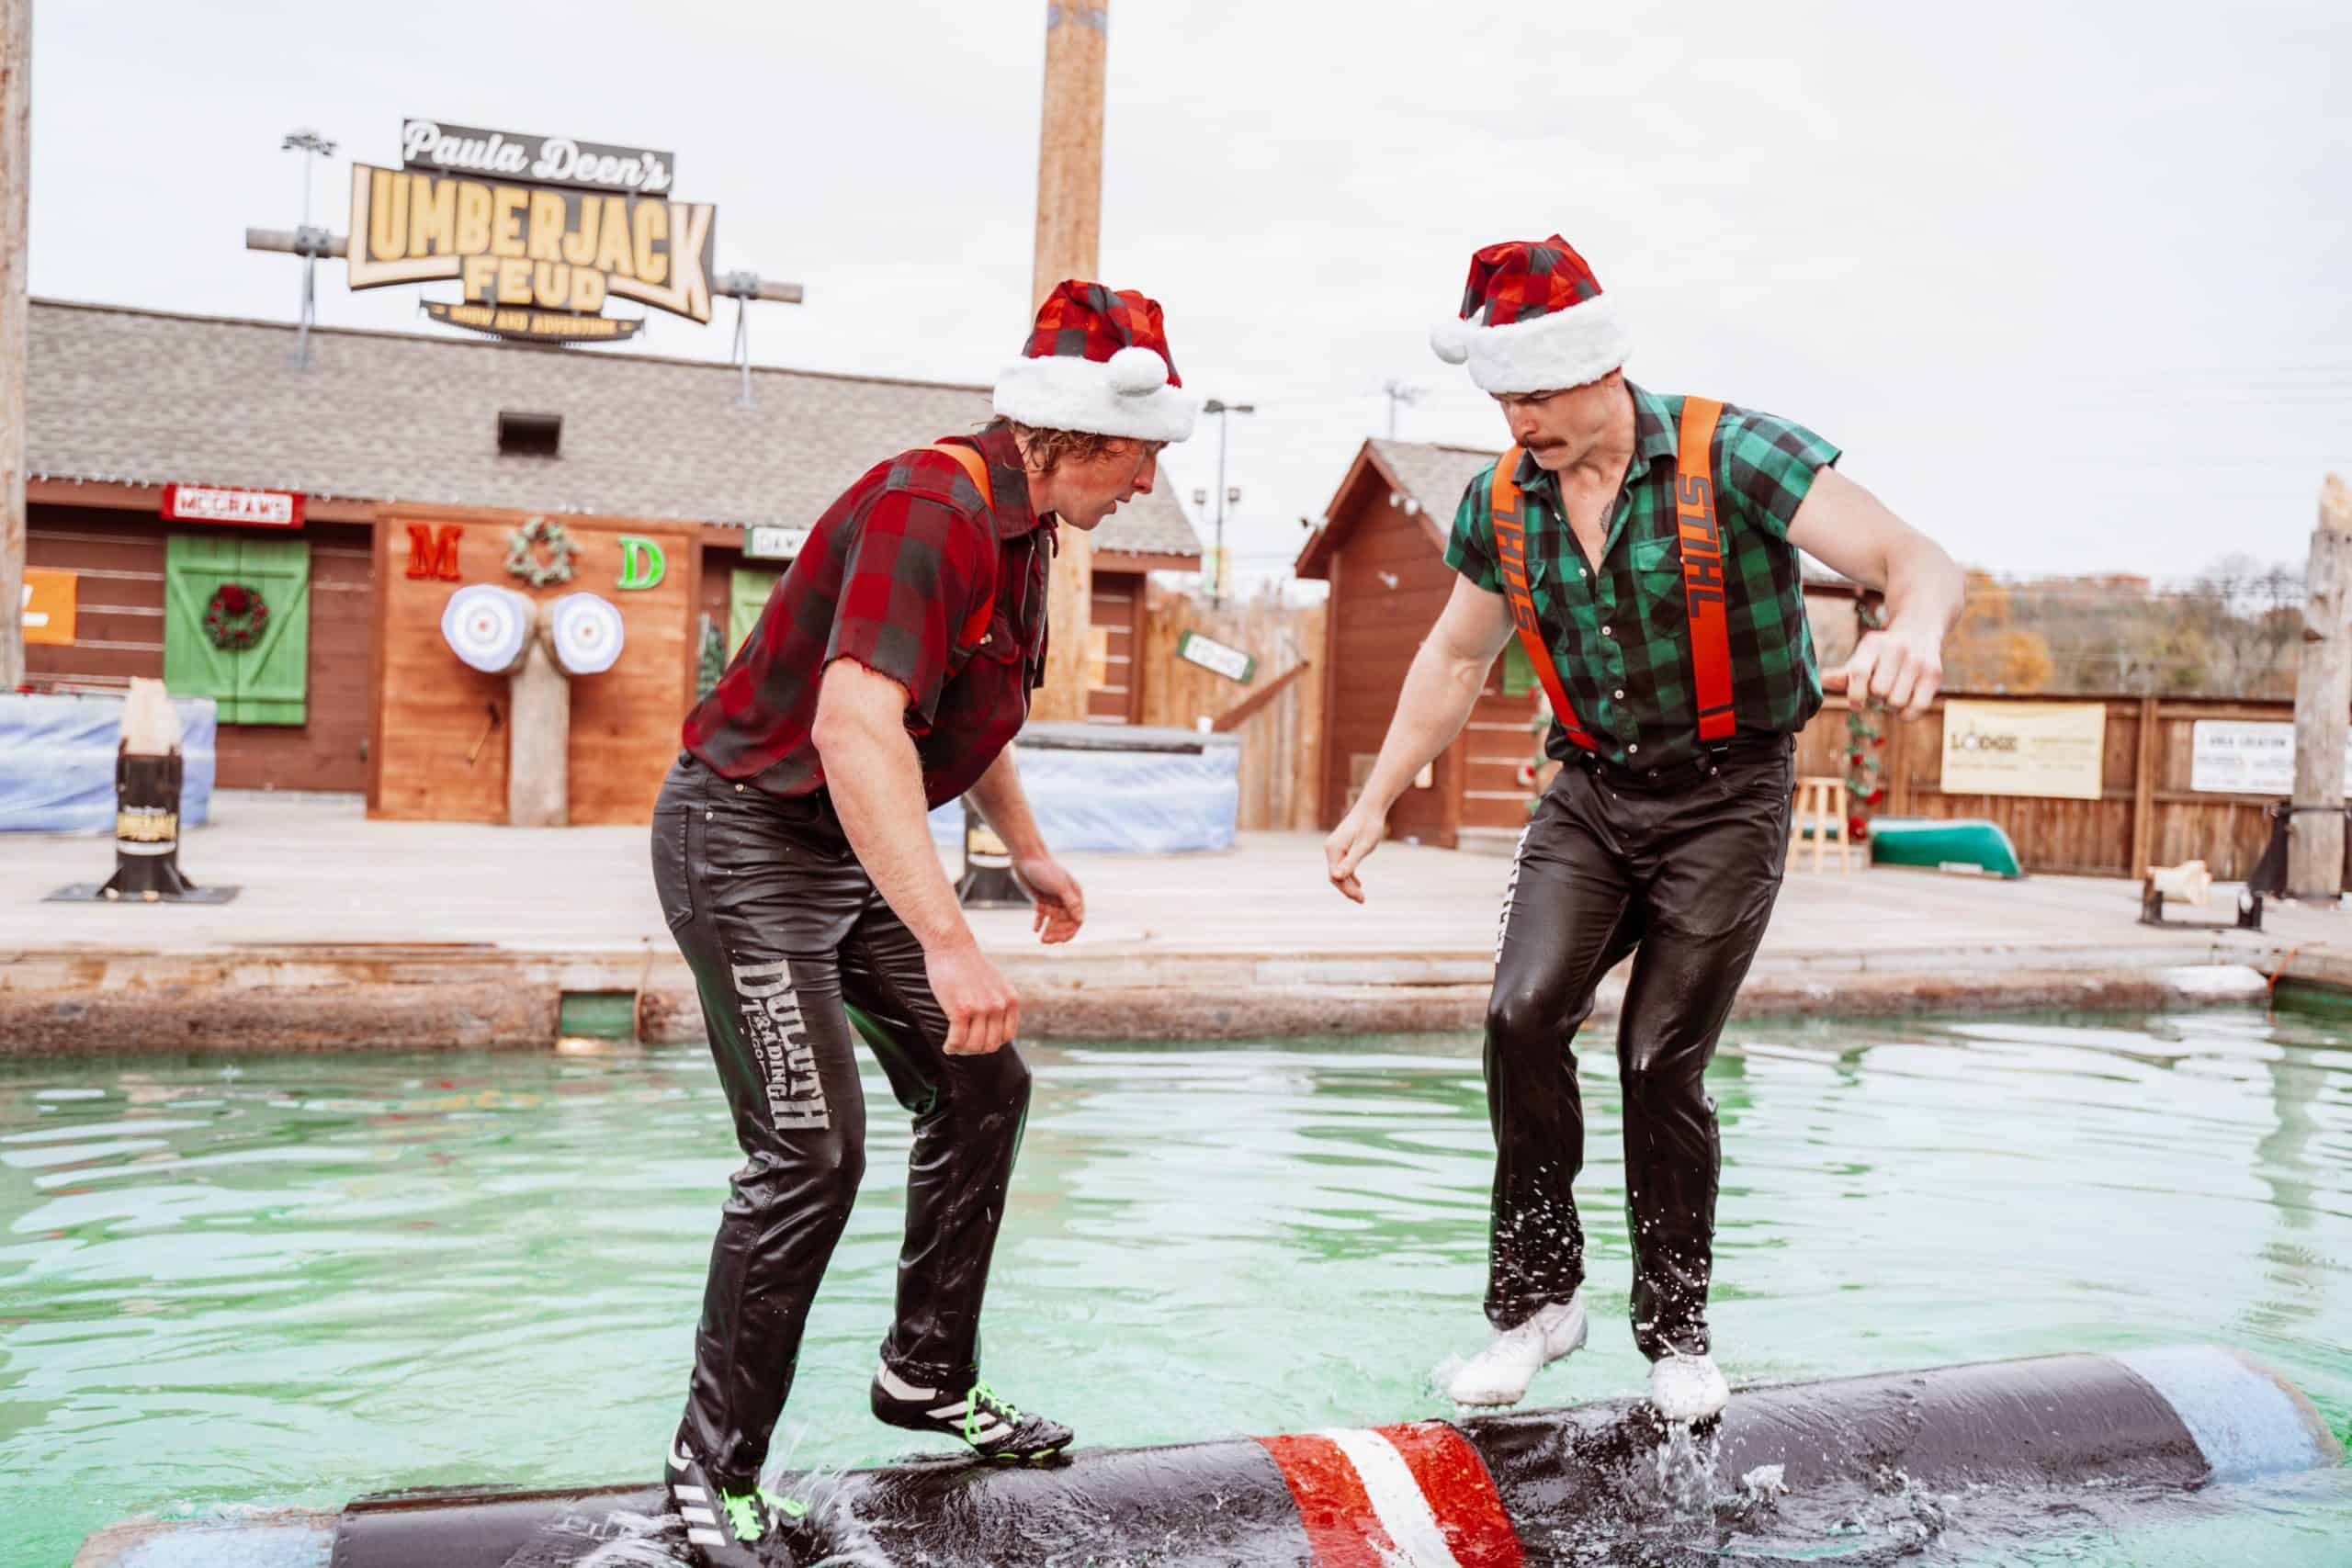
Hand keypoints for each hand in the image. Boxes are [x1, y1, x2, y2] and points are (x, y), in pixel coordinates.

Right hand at [925, 940, 1019, 1054]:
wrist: (952, 945)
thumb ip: (998, 1003)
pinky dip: (951, 1047)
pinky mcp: (961, 1009)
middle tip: (963, 1046)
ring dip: (962, 1050)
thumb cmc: (969, 964)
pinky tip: (947, 1045)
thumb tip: (991, 1027)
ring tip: (954, 1045)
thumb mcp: (995, 983)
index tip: (978, 1041)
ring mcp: (981, 1008)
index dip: (991, 1043)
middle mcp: (999, 1006)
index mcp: (1010, 1000)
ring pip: (974, 1046)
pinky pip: (957, 1040)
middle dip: (975, 1049)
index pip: (1007, 1037)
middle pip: (990, 1045)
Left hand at [1014, 854, 1085, 943]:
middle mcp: (1065, 898)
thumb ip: (1071, 902)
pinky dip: (1040, 923)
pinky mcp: (1041, 899)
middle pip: (1065, 922)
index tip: (1061, 940)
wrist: (1026, 857)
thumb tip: (1080, 920)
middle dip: (1058, 933)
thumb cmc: (1044, 869)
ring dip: (1049, 930)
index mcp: (1074, 894)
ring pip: (1054, 920)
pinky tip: (1035, 930)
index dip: (1070, 930)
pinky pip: (1043, 915)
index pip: (1077, 918)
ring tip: (1041, 939)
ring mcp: (1053, 899)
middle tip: (1046, 941)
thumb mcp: (1059, 886)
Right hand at [1324, 804, 1385, 904]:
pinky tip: (1358, 883)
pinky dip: (1349, 875)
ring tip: (1361, 896)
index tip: (1361, 899)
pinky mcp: (1341, 846)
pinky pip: (1342, 864)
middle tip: (1362, 900)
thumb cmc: (1369, 826)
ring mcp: (1335, 847)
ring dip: (1348, 884)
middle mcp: (1330, 849)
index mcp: (1333, 850)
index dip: (1347, 889)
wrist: (1371, 808)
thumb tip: (1336, 877)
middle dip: (1347, 889)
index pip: (1335, 876)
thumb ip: (1350, 862)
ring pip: (1339, 871)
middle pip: (1335, 875)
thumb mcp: (1363, 846)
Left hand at [1825, 626, 1942, 719]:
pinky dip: (1906, 715)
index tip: (1857, 704)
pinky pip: (1917, 708)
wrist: (1918, 633)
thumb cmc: (1881, 655)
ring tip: (1891, 695)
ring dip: (1890, 707)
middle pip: (1879, 692)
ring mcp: (1918, 660)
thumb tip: (1823, 679)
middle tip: (1879, 694)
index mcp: (1872, 643)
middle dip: (1875, 699)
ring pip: (1897, 702)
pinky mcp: (1934, 673)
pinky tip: (1903, 705)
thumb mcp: (1861, 659)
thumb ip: (1843, 674)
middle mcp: (1897, 648)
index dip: (1855, 695)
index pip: (1859, 673)